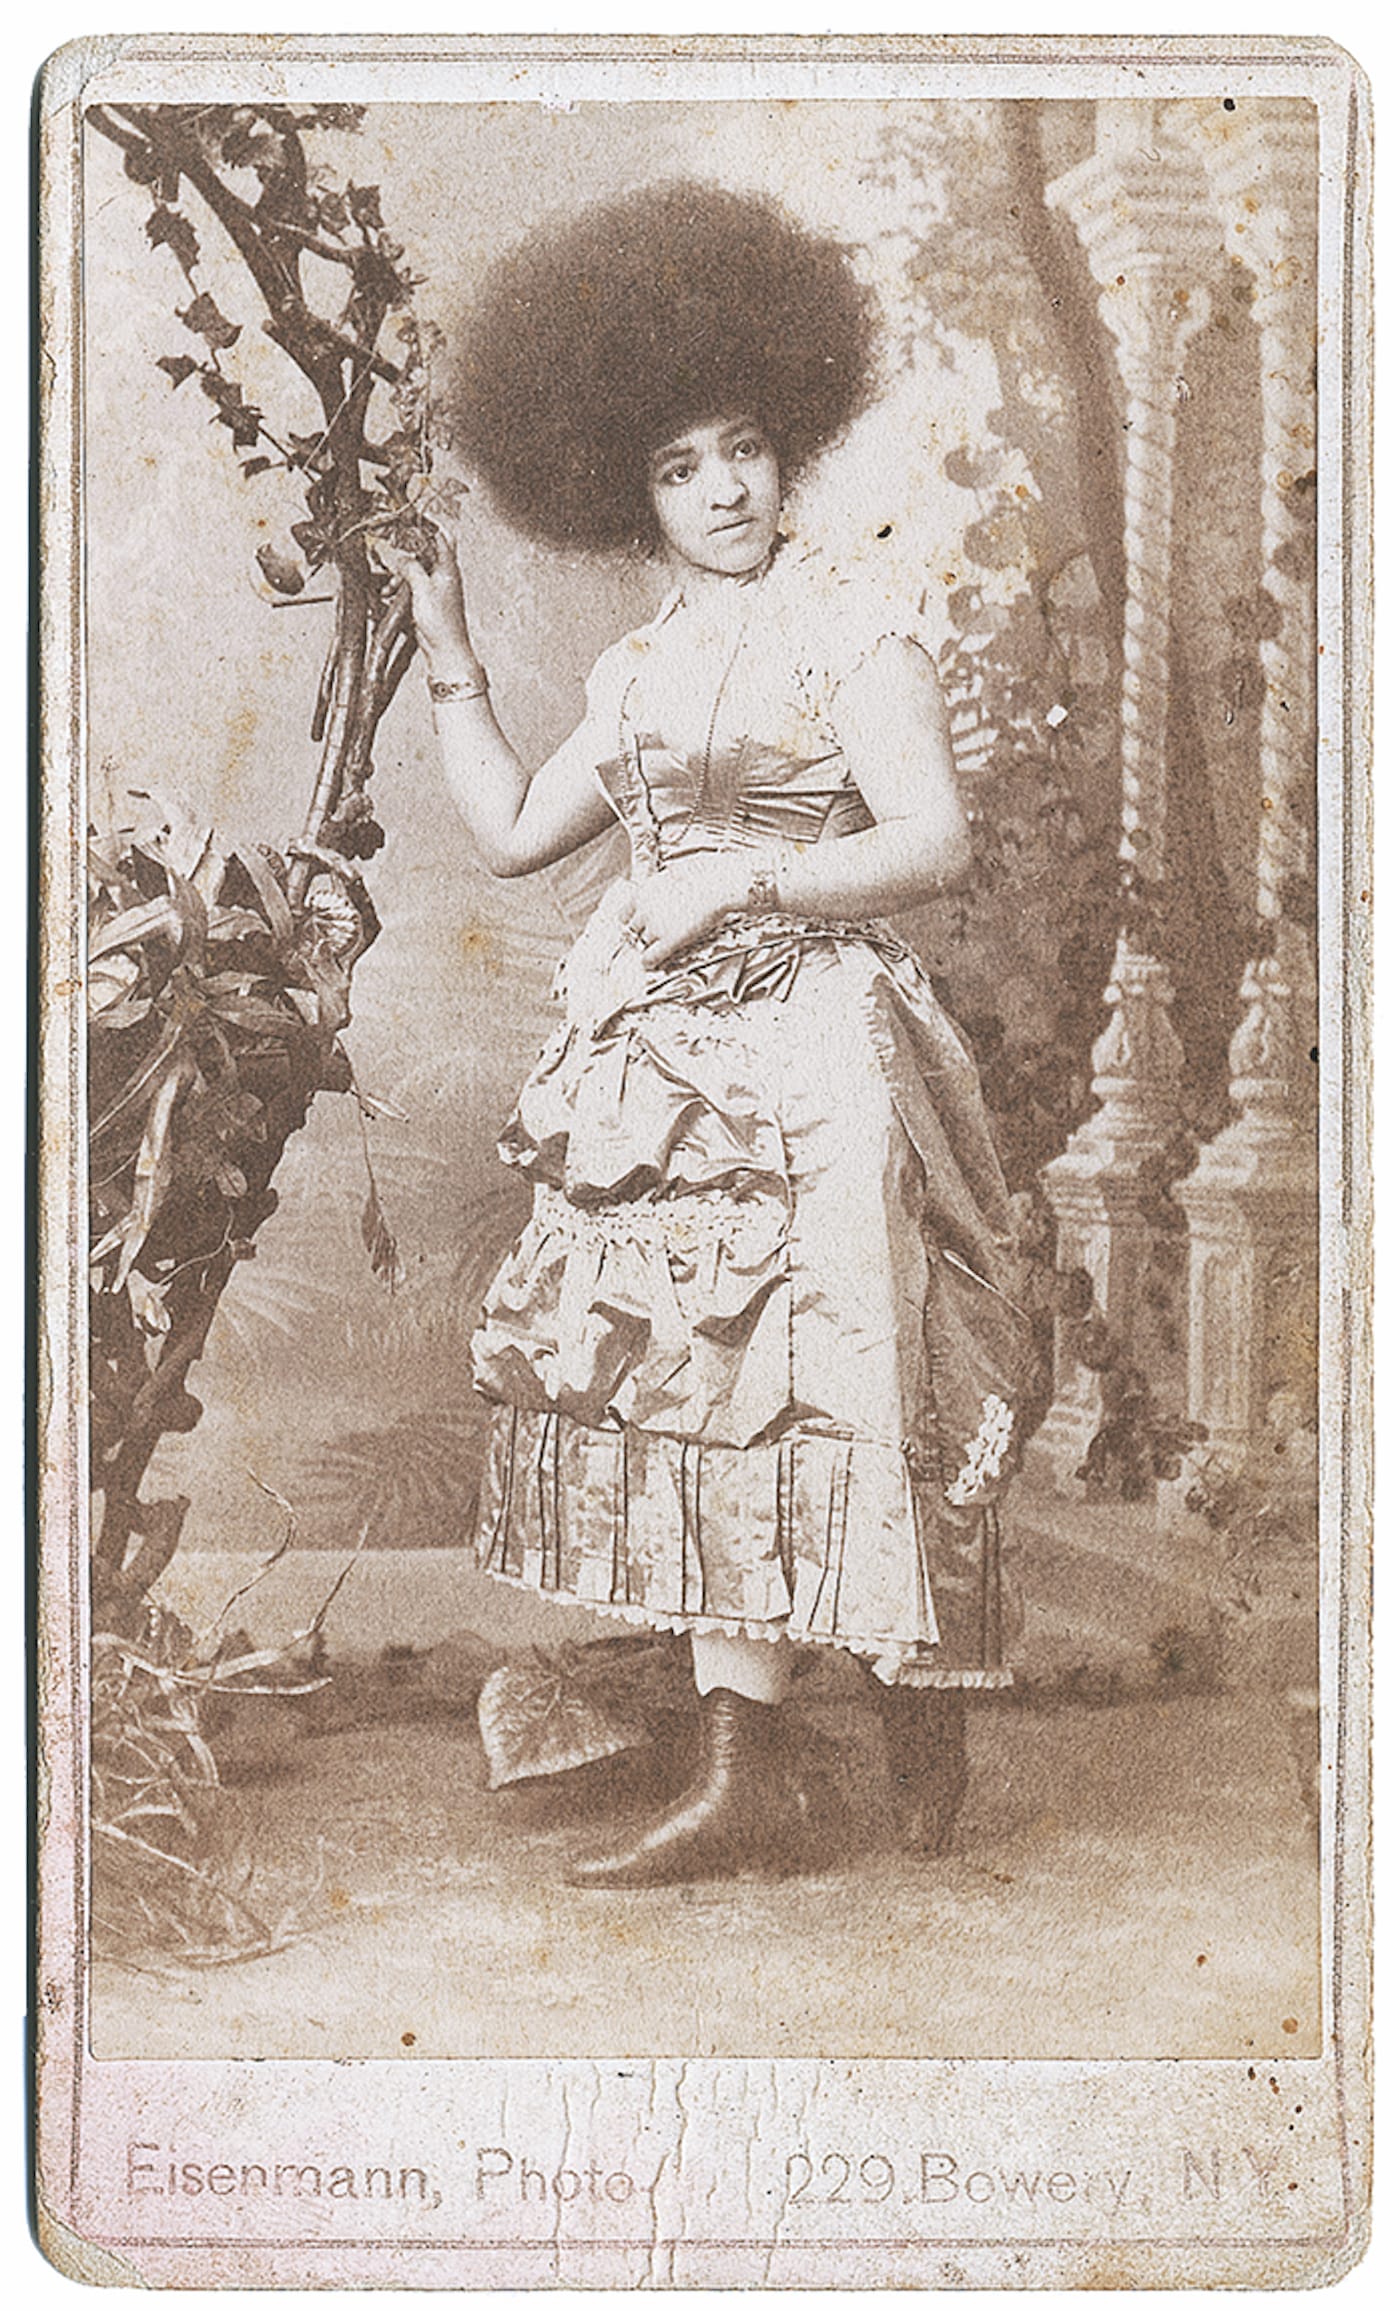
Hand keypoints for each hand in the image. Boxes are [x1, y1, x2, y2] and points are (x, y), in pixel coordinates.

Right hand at [373, 520, 477, 670]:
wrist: (446, 652)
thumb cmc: (442, 625)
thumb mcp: (422, 590)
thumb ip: (410, 567)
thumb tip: (397, 551)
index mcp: (448, 568)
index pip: (439, 535)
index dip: (424, 524)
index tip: (407, 518)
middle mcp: (444, 575)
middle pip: (425, 550)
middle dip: (406, 549)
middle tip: (390, 548)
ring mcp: (436, 588)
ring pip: (416, 568)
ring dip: (400, 571)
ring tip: (389, 582)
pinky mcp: (428, 601)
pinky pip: (411, 585)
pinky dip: (399, 585)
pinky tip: (390, 593)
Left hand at [619, 857, 744, 967]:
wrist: (717, 883)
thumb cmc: (705, 874)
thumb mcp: (675, 873)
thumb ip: (665, 886)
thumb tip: (668, 885)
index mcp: (644, 892)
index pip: (624, 914)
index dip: (632, 922)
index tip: (637, 925)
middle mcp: (645, 910)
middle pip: (632, 930)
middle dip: (640, 934)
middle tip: (647, 938)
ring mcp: (656, 926)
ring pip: (642, 943)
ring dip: (647, 946)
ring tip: (654, 949)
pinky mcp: (670, 940)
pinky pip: (651, 957)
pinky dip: (649, 961)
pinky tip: (650, 964)